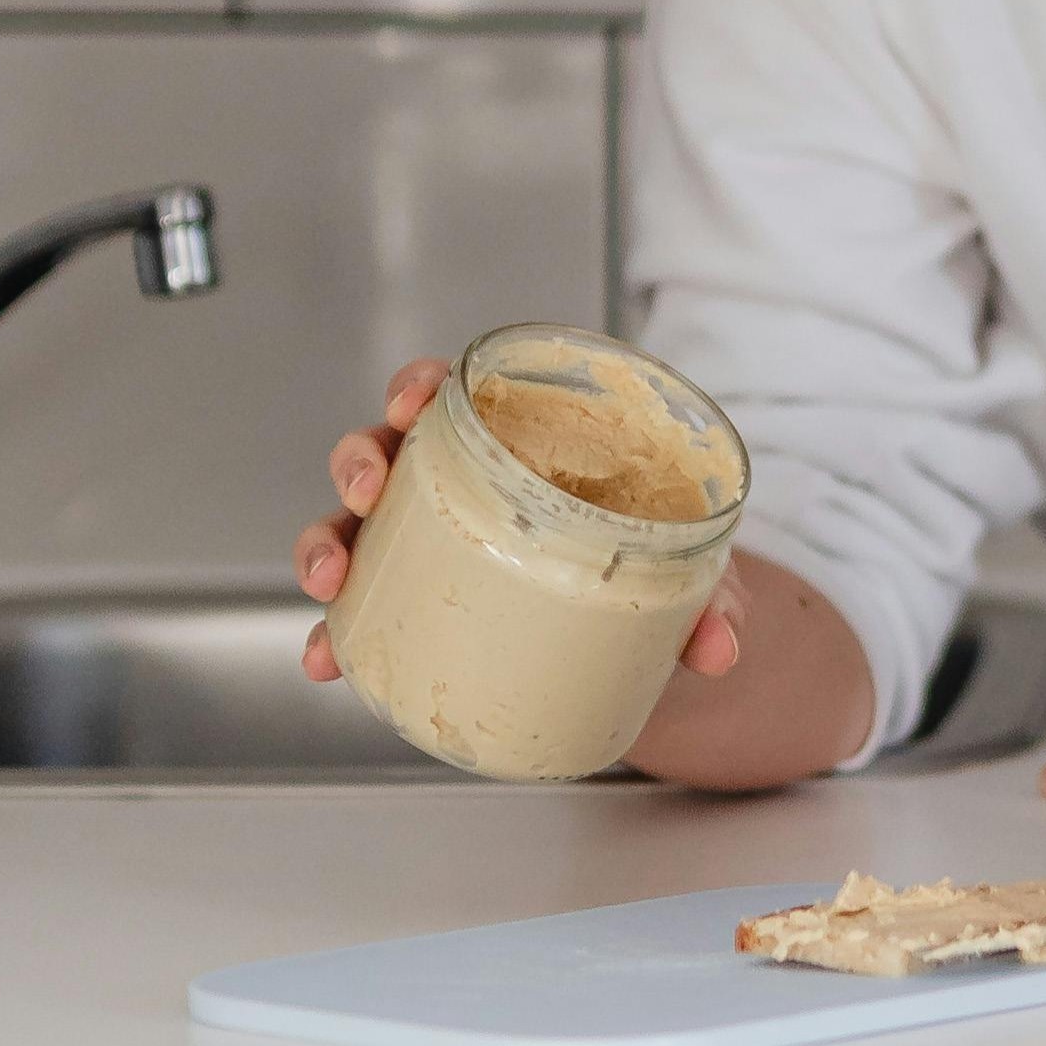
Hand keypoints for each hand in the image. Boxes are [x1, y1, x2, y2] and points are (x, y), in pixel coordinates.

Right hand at [293, 355, 741, 687]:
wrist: (643, 628)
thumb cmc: (654, 561)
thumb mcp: (688, 574)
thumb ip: (706, 600)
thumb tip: (721, 649)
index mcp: (516, 443)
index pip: (455, 392)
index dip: (421, 385)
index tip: (415, 400)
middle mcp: (456, 484)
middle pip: (385, 449)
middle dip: (361, 460)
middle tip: (367, 487)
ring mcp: (427, 542)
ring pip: (354, 525)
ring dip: (329, 543)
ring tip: (332, 579)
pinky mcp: (417, 603)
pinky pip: (362, 612)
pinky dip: (334, 634)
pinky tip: (325, 661)